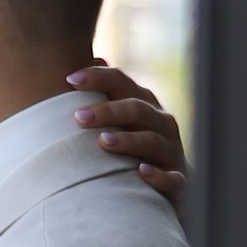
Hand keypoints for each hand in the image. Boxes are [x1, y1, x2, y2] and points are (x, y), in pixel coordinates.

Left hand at [68, 63, 188, 218]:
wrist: (169, 188)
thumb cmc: (132, 150)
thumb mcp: (121, 121)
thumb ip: (106, 94)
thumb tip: (92, 59)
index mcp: (143, 105)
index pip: (121, 83)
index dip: (98, 78)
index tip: (70, 79)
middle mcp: (160, 124)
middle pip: (137, 110)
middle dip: (108, 111)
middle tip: (79, 116)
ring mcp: (170, 152)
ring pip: (152, 141)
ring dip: (128, 141)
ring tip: (104, 142)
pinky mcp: (177, 182)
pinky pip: (171, 178)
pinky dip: (158, 175)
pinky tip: (141, 172)